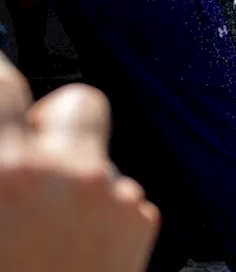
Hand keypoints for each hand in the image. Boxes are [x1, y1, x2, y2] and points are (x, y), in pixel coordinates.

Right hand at [0, 60, 159, 271]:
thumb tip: (7, 133)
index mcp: (11, 171)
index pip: (5, 84)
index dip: (4, 73)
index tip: (6, 75)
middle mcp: (71, 175)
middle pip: (80, 100)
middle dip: (56, 119)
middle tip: (31, 151)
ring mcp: (115, 197)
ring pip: (100, 153)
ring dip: (78, 173)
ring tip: (49, 221)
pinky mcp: (142, 221)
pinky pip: (121, 192)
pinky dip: (102, 208)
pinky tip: (76, 242)